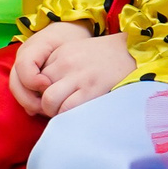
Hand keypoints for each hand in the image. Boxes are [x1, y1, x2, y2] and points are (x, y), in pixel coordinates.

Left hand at [10, 20, 130, 116]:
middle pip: (38, 89)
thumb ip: (58, 66)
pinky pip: (67, 108)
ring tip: (65, 112)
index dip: (38, 92)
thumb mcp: (77, 52)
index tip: (49, 97)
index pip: (34, 76)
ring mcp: (78, 76)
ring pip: (49, 101)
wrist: (133, 52)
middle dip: (43, 103)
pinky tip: (76, 114)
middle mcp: (66, 62)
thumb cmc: (105, 58)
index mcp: (60, 52)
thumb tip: (42, 94)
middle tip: (55, 109)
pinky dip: (67, 116)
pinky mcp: (91, 90)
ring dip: (53, 112)